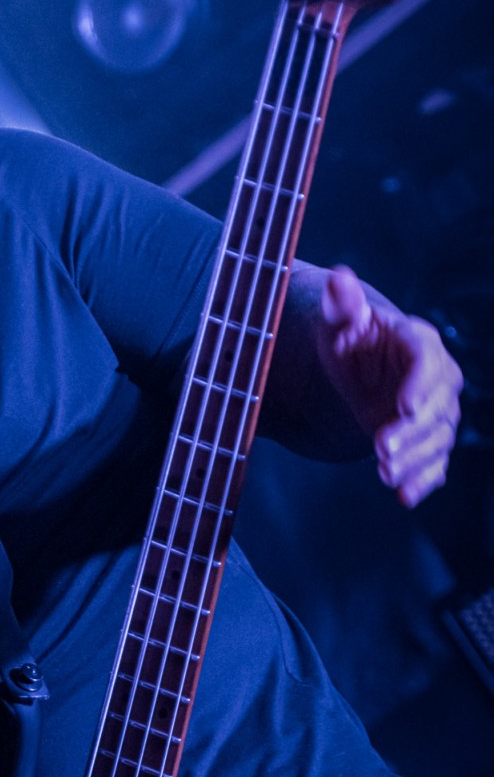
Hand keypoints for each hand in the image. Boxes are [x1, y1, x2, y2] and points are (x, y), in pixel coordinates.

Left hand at [316, 266, 462, 507]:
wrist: (358, 372)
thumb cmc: (350, 340)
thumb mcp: (340, 323)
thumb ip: (343, 305)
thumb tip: (340, 279)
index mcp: (419, 342)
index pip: (429, 361)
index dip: (420, 384)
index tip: (404, 406)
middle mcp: (437, 378)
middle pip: (437, 407)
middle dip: (412, 430)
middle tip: (381, 448)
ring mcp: (437, 412)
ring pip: (437, 439)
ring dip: (414, 459)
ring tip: (384, 472)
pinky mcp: (428, 441)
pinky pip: (434, 464)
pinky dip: (422, 482)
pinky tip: (404, 497)